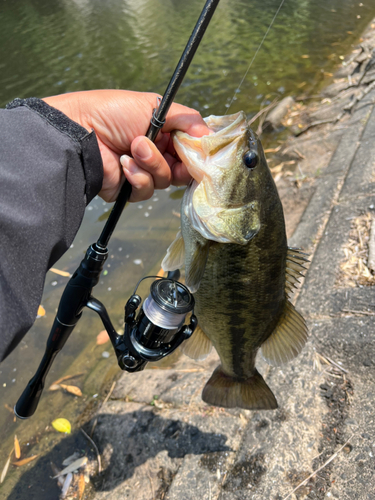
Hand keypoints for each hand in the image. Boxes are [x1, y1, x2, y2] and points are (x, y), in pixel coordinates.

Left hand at [43, 90, 208, 201]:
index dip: (196, 152)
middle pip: (183, 169)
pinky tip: (124, 164)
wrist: (79, 133)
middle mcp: (154, 152)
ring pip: (165, 180)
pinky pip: (146, 190)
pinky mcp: (129, 188)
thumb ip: (186, 118)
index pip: (189, 147)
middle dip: (179, 161)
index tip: (201, 153)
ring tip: (134, 148)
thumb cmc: (112, 113)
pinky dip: (138, 177)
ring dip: (152, 163)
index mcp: (161, 132)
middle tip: (171, 153)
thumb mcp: (154, 106)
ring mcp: (142, 171)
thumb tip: (209, 134)